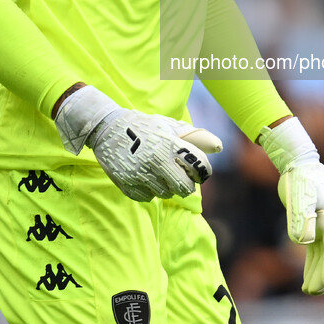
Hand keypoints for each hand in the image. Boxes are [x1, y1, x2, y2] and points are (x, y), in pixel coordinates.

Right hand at [55, 85, 221, 201]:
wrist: (106, 129)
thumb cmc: (142, 126)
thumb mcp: (167, 125)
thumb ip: (193, 136)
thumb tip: (218, 147)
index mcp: (170, 144)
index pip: (199, 168)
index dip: (201, 172)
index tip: (196, 171)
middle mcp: (156, 161)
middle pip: (185, 189)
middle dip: (185, 184)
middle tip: (178, 176)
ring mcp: (140, 175)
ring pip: (165, 194)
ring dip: (164, 186)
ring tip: (154, 171)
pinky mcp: (127, 186)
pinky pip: (147, 198)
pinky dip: (147, 190)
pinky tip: (141, 176)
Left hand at [258, 117, 323, 294]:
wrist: (298, 163)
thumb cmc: (299, 178)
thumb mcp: (299, 197)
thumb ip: (301, 217)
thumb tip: (303, 242)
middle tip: (314, 292)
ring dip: (318, 272)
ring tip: (309, 291)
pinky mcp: (315, 225)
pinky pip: (316, 250)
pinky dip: (312, 264)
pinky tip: (306, 277)